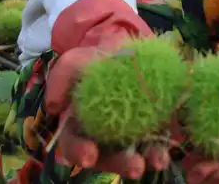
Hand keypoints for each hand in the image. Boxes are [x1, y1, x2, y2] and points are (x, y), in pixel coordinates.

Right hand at [43, 0, 172, 177]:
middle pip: (107, 156)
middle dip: (120, 164)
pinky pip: (155, 145)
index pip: (74, 144)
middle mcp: (103, 136)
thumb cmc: (97, 60)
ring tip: (156, 162)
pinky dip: (160, 151)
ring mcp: (128, 136)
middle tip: (134, 167)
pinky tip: (164, 155)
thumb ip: (62, 76)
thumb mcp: (77, 61)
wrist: (129, 51)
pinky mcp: (152, 131)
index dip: (79, 152)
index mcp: (79, 125)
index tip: (89, 156)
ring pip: (133, 155)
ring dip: (145, 161)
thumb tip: (53, 106)